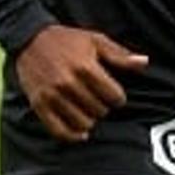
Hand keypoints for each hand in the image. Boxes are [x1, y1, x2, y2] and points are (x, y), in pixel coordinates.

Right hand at [13, 25, 149, 142]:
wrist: (29, 38)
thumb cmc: (66, 39)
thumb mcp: (95, 40)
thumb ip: (119, 55)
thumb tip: (144, 63)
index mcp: (85, 67)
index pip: (114, 97)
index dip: (118, 97)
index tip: (113, 94)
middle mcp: (68, 83)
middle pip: (100, 111)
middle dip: (103, 107)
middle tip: (97, 99)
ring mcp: (52, 95)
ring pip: (83, 124)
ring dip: (89, 120)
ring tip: (87, 110)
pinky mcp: (39, 105)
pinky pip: (59, 131)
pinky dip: (73, 136)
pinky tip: (80, 132)